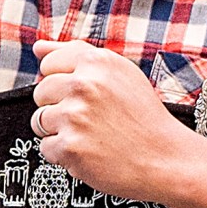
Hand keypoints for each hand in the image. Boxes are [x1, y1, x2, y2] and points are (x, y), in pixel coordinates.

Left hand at [34, 41, 206, 207]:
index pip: (48, 64)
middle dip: (59, 107)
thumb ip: (76, 55)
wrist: (167, 160)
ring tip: (92, 136)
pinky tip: (91, 152)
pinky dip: (65, 155)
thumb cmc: (145, 118)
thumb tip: (38, 47)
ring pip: (40, 121)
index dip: (62, 82)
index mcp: (97, 63)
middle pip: (40, 93)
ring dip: (60, 132)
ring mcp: (75, 117)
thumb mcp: (120, 74)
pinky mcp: (70, 147)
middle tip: (91, 119)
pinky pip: (47, 148)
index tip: (82, 96)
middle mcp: (84, 85)